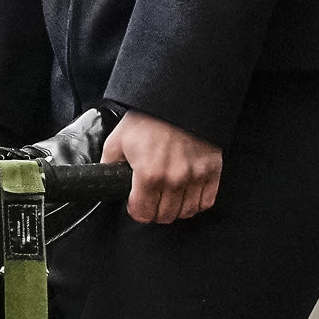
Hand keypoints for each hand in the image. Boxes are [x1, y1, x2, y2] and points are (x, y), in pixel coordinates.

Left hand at [103, 108, 221, 223]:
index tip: (136, 205)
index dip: (136, 211)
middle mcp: (174, 180)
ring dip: (175, 209)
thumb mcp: (117, 140)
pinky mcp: (212, 172)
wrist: (177, 102)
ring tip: (168, 198)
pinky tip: (186, 195)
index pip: (143, 213)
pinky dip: (195, 203)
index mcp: (149, 174)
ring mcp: (195, 177)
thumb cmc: (147, 120)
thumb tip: (106, 179)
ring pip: (186, 212)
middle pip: (165, 216)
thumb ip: (109, 164)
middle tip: (151, 201)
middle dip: (154, 211)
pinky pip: (206, 202)